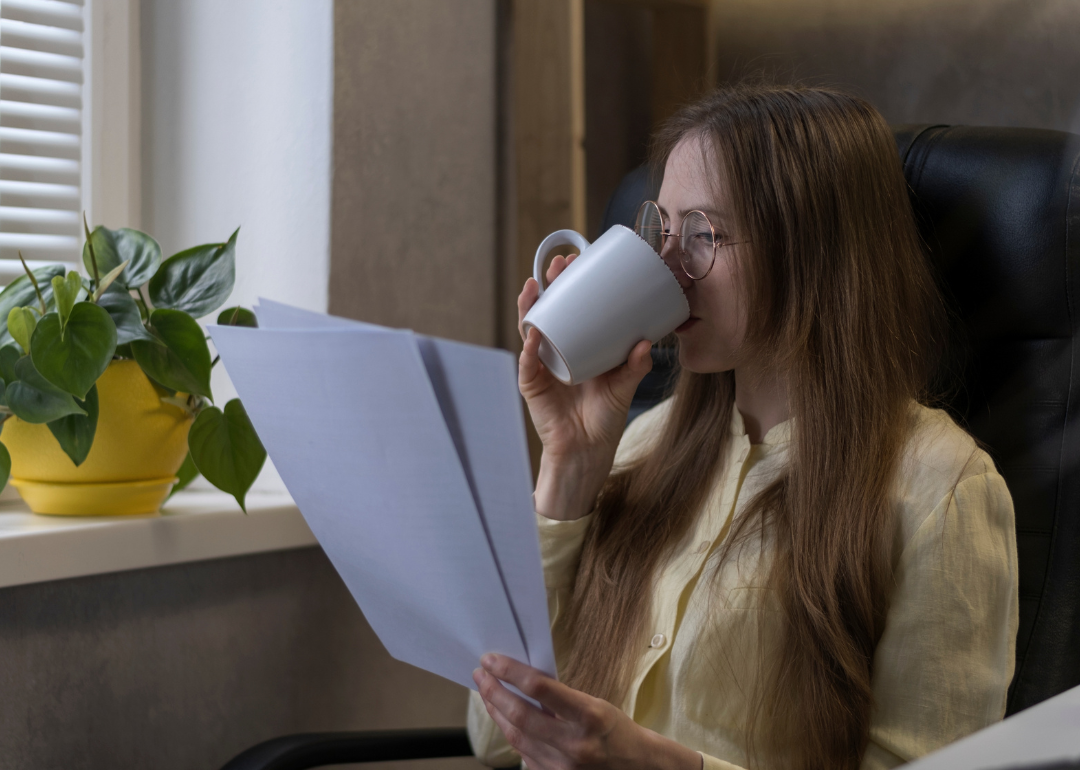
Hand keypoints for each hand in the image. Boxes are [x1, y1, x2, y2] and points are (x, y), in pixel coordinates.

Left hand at [474, 654, 701, 769]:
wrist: (636, 767)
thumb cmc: (615, 730)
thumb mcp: (595, 704)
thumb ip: (559, 696)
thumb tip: (520, 679)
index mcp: (590, 717)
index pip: (540, 688)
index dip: (510, 671)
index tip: (491, 659)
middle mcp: (575, 745)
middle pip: (520, 716)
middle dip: (494, 692)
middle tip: (480, 674)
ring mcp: (562, 767)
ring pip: (516, 737)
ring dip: (496, 712)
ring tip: (486, 692)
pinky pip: (523, 755)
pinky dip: (511, 734)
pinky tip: (504, 718)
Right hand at [518, 255, 653, 519]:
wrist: (587, 451)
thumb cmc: (604, 418)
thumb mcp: (624, 387)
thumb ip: (635, 366)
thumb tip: (646, 342)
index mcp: (576, 345)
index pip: (569, 307)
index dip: (570, 284)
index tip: (578, 261)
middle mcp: (555, 350)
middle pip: (547, 310)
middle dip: (548, 285)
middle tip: (558, 265)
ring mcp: (540, 366)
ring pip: (530, 329)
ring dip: (530, 306)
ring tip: (534, 286)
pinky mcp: (532, 385)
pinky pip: (529, 363)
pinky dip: (529, 348)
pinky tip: (533, 332)